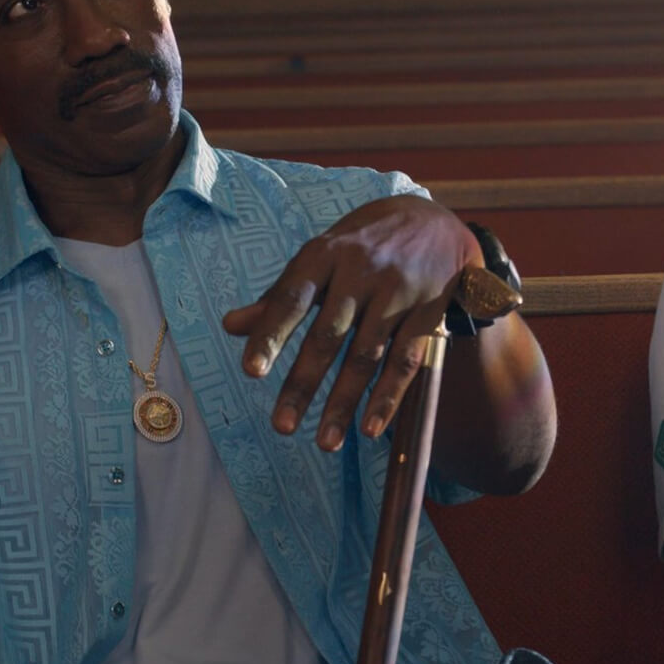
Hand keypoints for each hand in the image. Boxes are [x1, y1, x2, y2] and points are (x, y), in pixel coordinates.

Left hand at [222, 194, 478, 450]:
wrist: (432, 220)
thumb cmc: (361, 245)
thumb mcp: (319, 257)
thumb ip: (279, 295)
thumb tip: (230, 326)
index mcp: (324, 254)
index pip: (291, 299)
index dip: (271, 335)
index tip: (251, 373)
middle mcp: (360, 271)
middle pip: (328, 335)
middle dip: (304, 383)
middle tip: (282, 426)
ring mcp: (397, 291)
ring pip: (367, 354)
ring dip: (344, 401)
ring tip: (325, 442)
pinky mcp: (427, 311)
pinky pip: (406, 359)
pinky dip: (389, 396)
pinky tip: (371, 428)